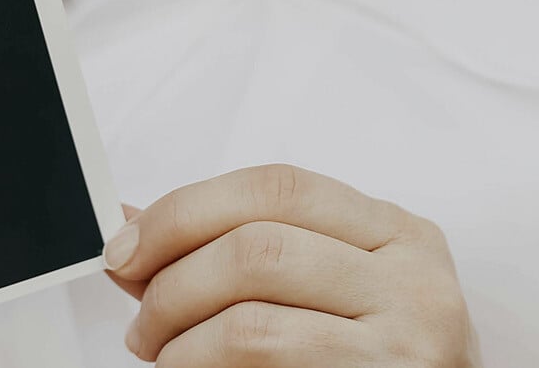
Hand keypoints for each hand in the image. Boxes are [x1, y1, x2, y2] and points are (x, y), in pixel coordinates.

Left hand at [103, 164, 479, 366]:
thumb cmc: (367, 361)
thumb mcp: (319, 292)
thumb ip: (232, 252)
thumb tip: (132, 224)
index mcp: (396, 234)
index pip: (275, 188)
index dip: (184, 211)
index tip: (126, 245)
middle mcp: (413, 280)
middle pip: (255, 249)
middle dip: (170, 284)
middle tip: (142, 323)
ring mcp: (406, 342)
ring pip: (250, 321)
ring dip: (178, 340)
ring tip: (164, 355)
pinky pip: (260, 366)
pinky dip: (199, 367)